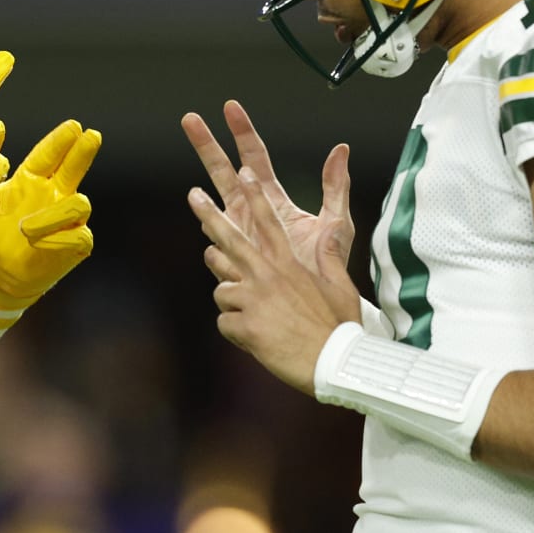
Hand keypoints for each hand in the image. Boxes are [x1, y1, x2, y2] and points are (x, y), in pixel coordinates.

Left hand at [0, 120, 100, 316]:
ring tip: (27, 229)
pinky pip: (78, 236)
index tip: (73, 127)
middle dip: (82, 152)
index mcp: (30, 182)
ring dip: (54, 215)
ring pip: (79, 204)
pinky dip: (58, 239)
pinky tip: (39, 244)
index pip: (47, 156)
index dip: (59, 142)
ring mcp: (65, 220)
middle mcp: (52, 196)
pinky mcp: (74, 244)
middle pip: (74, 168)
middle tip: (90, 136)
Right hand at [182, 100, 353, 279]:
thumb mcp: (337, 222)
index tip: (230, 107)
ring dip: (202, 196)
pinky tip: (209, 233)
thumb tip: (341, 148)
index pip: (254, 156)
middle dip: (206, 145)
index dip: (242, 131)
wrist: (320, 304)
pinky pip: (218, 245)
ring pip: (213, 206)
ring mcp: (239, 236)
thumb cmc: (326, 265)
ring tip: (192, 186)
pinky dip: (215, 238)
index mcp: (272, 198)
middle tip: (189, 119)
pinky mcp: (234, 261)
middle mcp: (250, 212)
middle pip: (223, 171)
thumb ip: (336, 186)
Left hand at [189, 166, 359, 392]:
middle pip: (230, 239)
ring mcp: (254, 300)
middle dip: (209, 214)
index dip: (255, 195)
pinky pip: (225, 322)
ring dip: (230, 299)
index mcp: (289, 264)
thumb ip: (330, 256)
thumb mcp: (340, 285)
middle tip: (193, 194)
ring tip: (247, 311)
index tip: (243, 171)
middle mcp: (268, 275)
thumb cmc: (339, 325)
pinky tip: (255, 339)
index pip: (268, 222)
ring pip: (221, 288)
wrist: (334, 361)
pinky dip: (236, 331)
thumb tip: (331, 230)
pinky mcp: (245, 326)